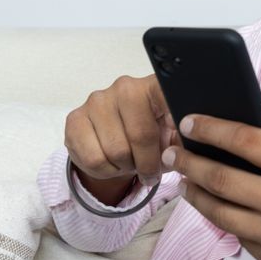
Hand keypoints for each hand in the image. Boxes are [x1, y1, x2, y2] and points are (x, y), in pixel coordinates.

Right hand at [65, 75, 177, 203]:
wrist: (116, 146)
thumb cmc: (150, 139)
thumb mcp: (173, 140)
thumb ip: (182, 142)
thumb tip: (185, 148)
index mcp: (153, 87)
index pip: (166, 96)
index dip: (172, 125)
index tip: (175, 141)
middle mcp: (124, 88)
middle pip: (140, 136)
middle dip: (147, 162)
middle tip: (148, 169)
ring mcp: (97, 101)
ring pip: (115, 151)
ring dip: (125, 167)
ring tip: (128, 163)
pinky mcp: (75, 118)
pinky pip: (93, 159)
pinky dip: (105, 171)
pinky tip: (110, 163)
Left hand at [162, 110, 260, 259]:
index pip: (244, 141)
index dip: (211, 129)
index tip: (190, 122)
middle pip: (221, 178)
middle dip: (188, 162)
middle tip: (173, 153)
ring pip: (219, 212)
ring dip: (195, 193)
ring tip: (184, 180)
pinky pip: (237, 235)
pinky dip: (220, 217)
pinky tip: (212, 204)